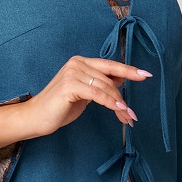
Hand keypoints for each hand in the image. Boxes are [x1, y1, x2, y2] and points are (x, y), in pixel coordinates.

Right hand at [19, 55, 152, 138]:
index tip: (146, 75)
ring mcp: (73, 73)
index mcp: (80, 62)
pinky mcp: (71, 85)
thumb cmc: (59, 108)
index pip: (109, 65)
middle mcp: (77, 63)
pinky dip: (111, 103)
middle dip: (123, 97)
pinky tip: (120, 111)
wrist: (36, 117)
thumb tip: (120, 81)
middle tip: (133, 115)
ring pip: (106, 87)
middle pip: (110, 78)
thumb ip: (100, 86)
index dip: (129, 70)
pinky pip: (98, 94)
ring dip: (119, 104)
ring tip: (127, 119)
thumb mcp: (85, 94)